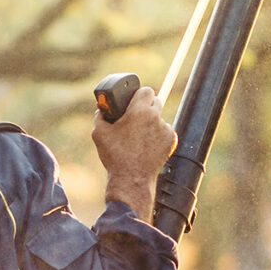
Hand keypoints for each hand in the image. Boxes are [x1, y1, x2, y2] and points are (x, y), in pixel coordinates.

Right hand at [91, 84, 175, 214]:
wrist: (131, 179)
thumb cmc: (114, 156)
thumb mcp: (99, 133)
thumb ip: (100, 115)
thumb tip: (101, 109)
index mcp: (139, 111)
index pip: (145, 90)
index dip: (138, 94)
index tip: (133, 100)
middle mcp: (156, 118)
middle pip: (155, 100)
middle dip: (146, 105)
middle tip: (135, 115)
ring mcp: (165, 130)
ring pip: (160, 117)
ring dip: (151, 121)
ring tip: (139, 134)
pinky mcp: (171, 141)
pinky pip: (165, 131)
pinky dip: (157, 134)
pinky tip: (146, 144)